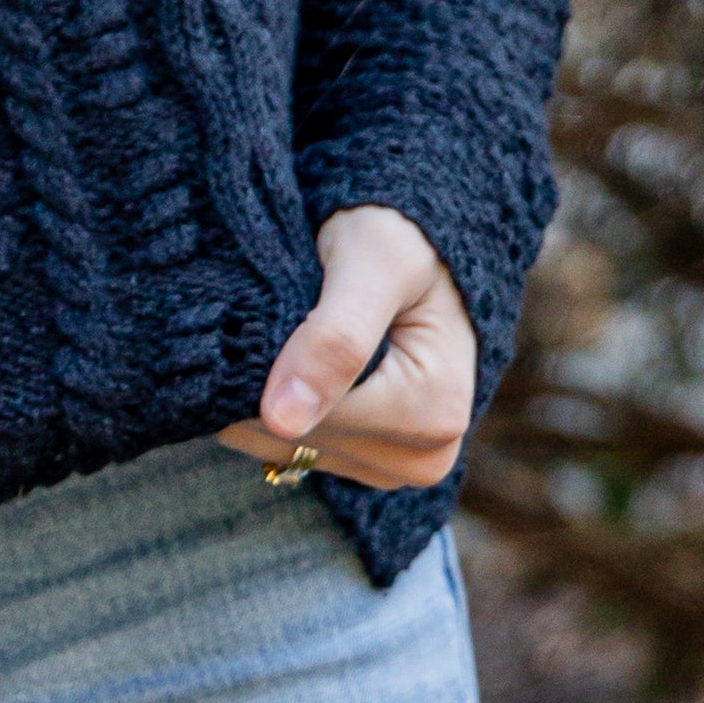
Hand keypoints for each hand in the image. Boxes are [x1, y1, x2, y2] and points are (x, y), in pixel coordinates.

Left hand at [217, 207, 476, 494]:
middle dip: (270, 377)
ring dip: (267, 389)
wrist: (419, 240)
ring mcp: (393, 465)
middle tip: (279, 310)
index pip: (310, 417)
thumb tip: (282, 420)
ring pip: (286, 446)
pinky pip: (291, 446)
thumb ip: (335, 337)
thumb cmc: (405, 237)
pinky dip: (275, 401)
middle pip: (299, 437)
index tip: (275, 306)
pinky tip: (289, 356)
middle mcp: (423, 458)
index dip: (274, 364)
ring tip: (289, 329)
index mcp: (436, 417)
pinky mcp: (364, 459)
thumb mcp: (375, 263)